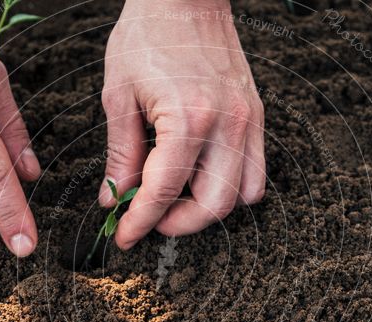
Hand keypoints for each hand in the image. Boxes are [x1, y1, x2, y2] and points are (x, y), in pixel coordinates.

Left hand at [100, 0, 265, 249]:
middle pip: (213, 206)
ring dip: (208, 209)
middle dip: (178, 225)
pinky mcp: (256, 115)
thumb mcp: (119, 95)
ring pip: (243, 196)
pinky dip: (232, 187)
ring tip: (177, 199)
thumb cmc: (147, 34)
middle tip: (150, 219)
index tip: (126, 237)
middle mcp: (226, 124)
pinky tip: (202, 177)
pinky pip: (256, 171)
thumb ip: (120, 154)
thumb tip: (114, 198)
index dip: (140, 222)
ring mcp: (248, 120)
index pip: (164, 192)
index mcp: (187, 118)